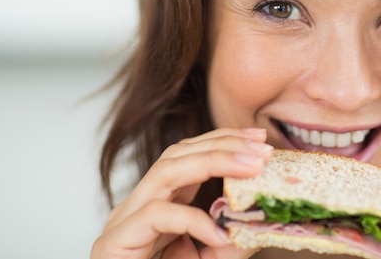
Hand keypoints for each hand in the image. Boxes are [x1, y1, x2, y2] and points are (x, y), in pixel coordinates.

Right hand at [91, 127, 273, 258]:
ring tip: (252, 167)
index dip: (224, 141)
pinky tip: (218, 234)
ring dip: (213, 161)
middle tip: (262, 148)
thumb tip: (264, 220)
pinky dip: (192, 219)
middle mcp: (139, 203)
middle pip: (178, 153)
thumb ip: (231, 240)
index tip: (259, 139)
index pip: (189, 155)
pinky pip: (156, 214)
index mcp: (159, 202)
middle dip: (224, 144)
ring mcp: (124, 220)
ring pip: (166, 170)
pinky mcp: (116, 241)